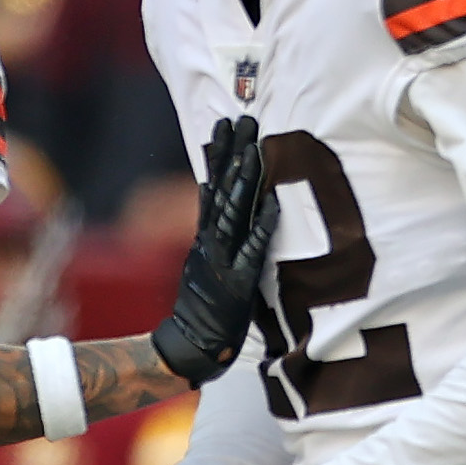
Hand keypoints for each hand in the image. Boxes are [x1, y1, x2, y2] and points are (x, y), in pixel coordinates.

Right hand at [151, 115, 279, 384]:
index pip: (212, 186)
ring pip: (233, 213)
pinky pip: (252, 252)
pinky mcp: (237, 283)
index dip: (219, 155)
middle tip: (244, 119)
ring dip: (244, 180)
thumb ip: (215, 232)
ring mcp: (223, 260)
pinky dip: (262, 229)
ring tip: (254, 149)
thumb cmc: (207, 307)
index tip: (226, 124)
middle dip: (233, 153)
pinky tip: (273, 206)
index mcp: (206, 236)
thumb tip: (217, 199)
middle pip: (221, 189)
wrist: (192, 346)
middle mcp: (211, 242)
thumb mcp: (207, 262)